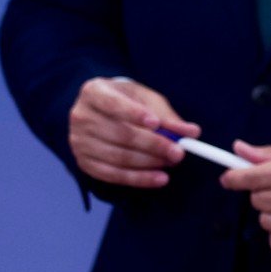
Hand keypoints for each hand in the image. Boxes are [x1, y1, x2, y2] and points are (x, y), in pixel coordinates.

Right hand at [67, 77, 199, 187]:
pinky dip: (138, 179)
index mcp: (94, 92)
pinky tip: (159, 179)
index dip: (134, 114)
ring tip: (171, 162)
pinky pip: (112, 175)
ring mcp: (78, 141)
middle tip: (178, 152)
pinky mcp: (83, 162)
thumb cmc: (127, 101)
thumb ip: (167, 115)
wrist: (101, 111)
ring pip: (118, 156)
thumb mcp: (146, 99)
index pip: (113, 103)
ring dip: (149, 163)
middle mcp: (81, 116)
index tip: (156, 124)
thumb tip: (192, 132)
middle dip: (153, 145)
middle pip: (120, 134)